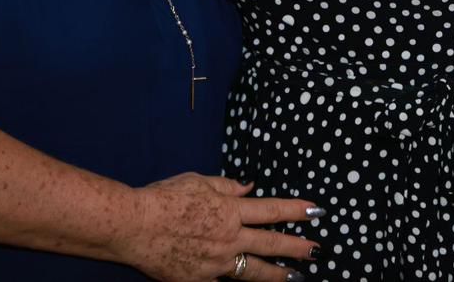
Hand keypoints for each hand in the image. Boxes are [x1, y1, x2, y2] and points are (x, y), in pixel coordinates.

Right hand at [117, 174, 319, 281]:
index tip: (318, 212)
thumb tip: (249, 187)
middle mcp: (229, 238)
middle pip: (271, 244)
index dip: (297, 210)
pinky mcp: (198, 280)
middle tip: (317, 251)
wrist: (135, 226)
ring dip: (277, 274)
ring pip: (253, 271)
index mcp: (230, 210)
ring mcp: (215, 263)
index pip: (272, 210)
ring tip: (295, 277)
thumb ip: (227, 186)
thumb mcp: (199, 181)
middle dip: (297, 247)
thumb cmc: (164, 198)